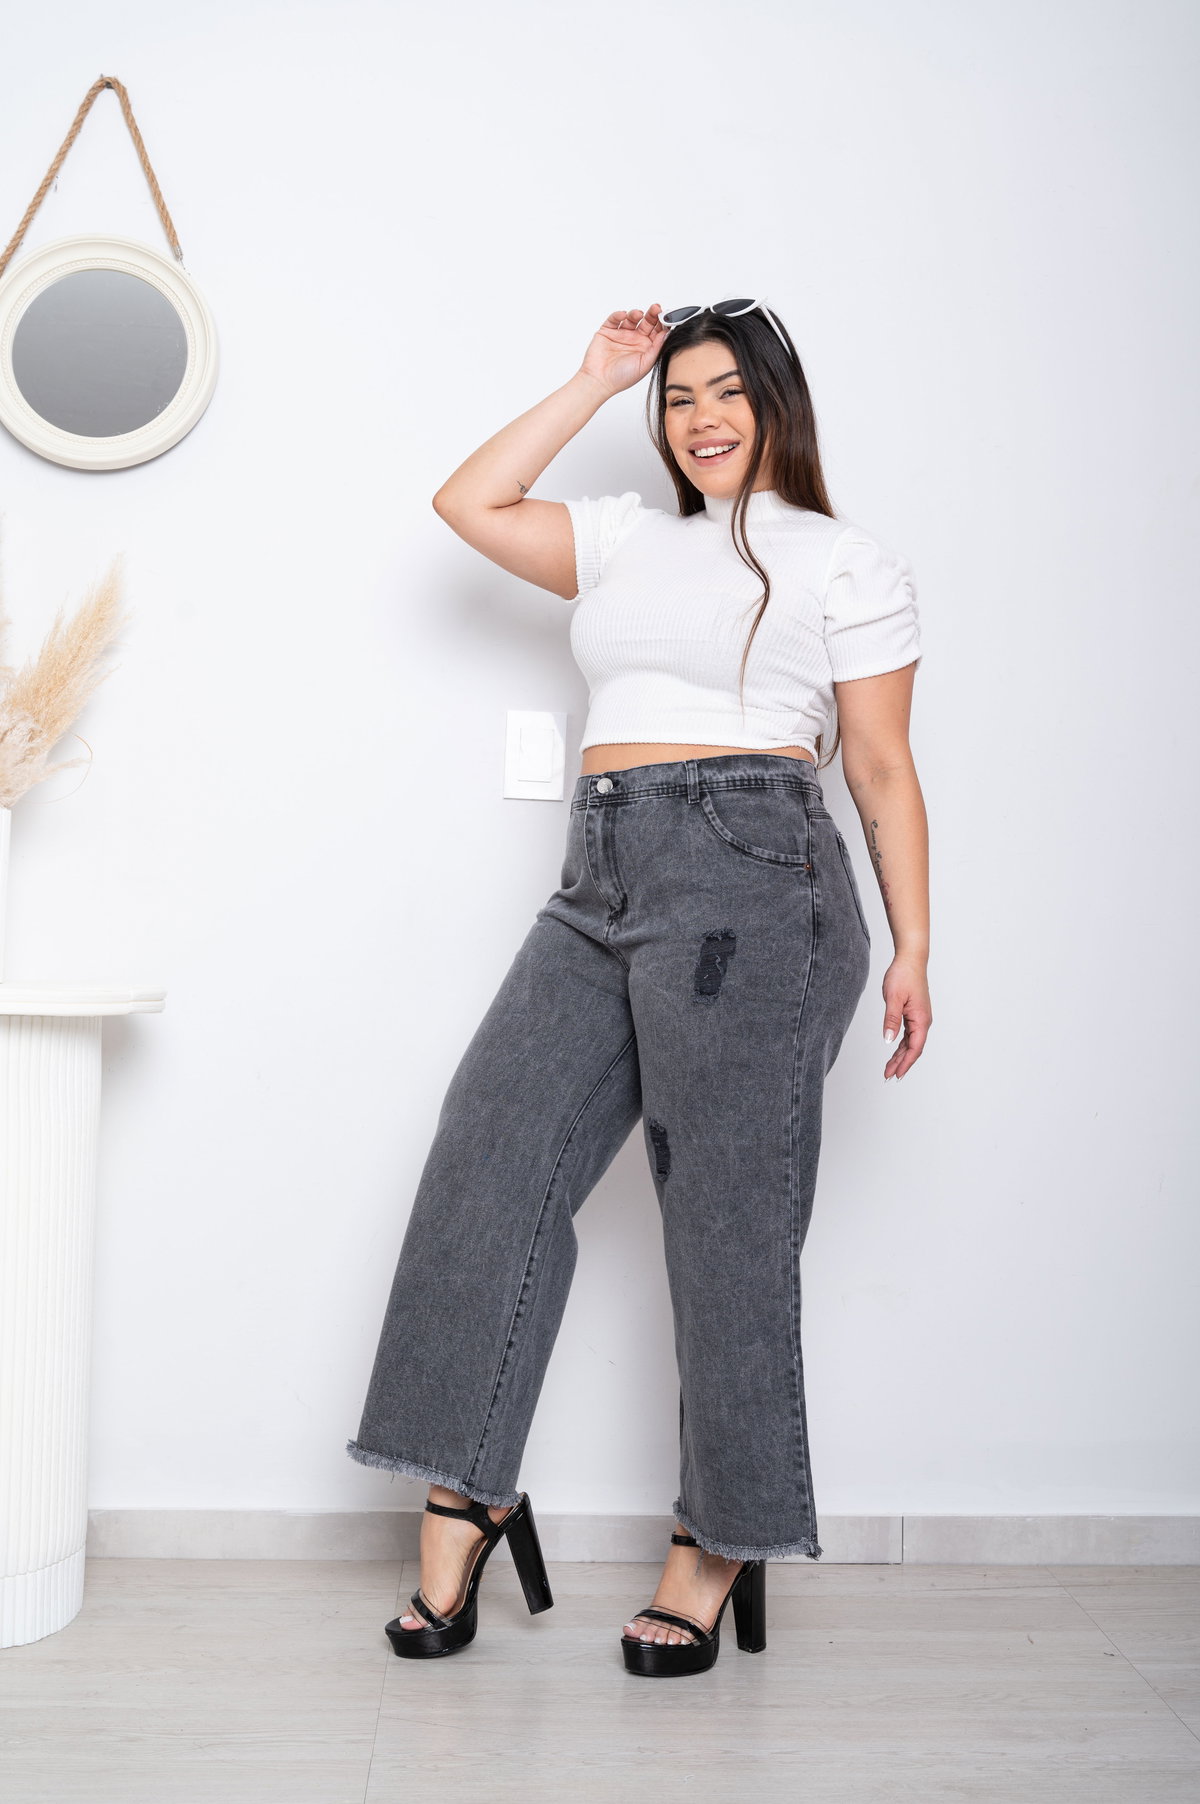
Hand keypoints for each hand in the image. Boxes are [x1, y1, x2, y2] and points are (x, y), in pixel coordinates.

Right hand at [579, 304, 669, 396]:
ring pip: (631, 318)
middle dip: (652, 314)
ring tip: (638, 314)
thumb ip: (657, 348)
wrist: (599, 381)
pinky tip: (623, 315)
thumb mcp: (645, 364)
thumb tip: (667, 333)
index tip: (666, 317)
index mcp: (645, 348)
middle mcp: (634, 340)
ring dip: (636, 313)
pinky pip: (614, 319)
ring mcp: (621, 334)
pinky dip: (619, 315)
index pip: (657, 331)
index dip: (662, 323)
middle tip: (656, 309)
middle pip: (646, 322)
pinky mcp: (607, 331)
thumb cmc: (622, 378)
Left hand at [881, 954, 930, 1080]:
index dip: (905, 1063)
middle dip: (901, 1063)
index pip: (915, 1048)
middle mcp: (923, 1021)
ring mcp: (919, 1018)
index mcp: (921, 1019)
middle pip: (913, 1048)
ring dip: (900, 1056)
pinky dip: (901, 1045)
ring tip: (889, 1068)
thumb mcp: (894, 998)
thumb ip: (891, 1019)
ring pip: (910, 1043)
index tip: (896, 1074)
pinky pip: (908, 1035)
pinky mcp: (914, 1014)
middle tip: (888, 1076)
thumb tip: (889, 1040)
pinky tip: (894, 1051)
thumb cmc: (903, 975)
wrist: (910, 959)